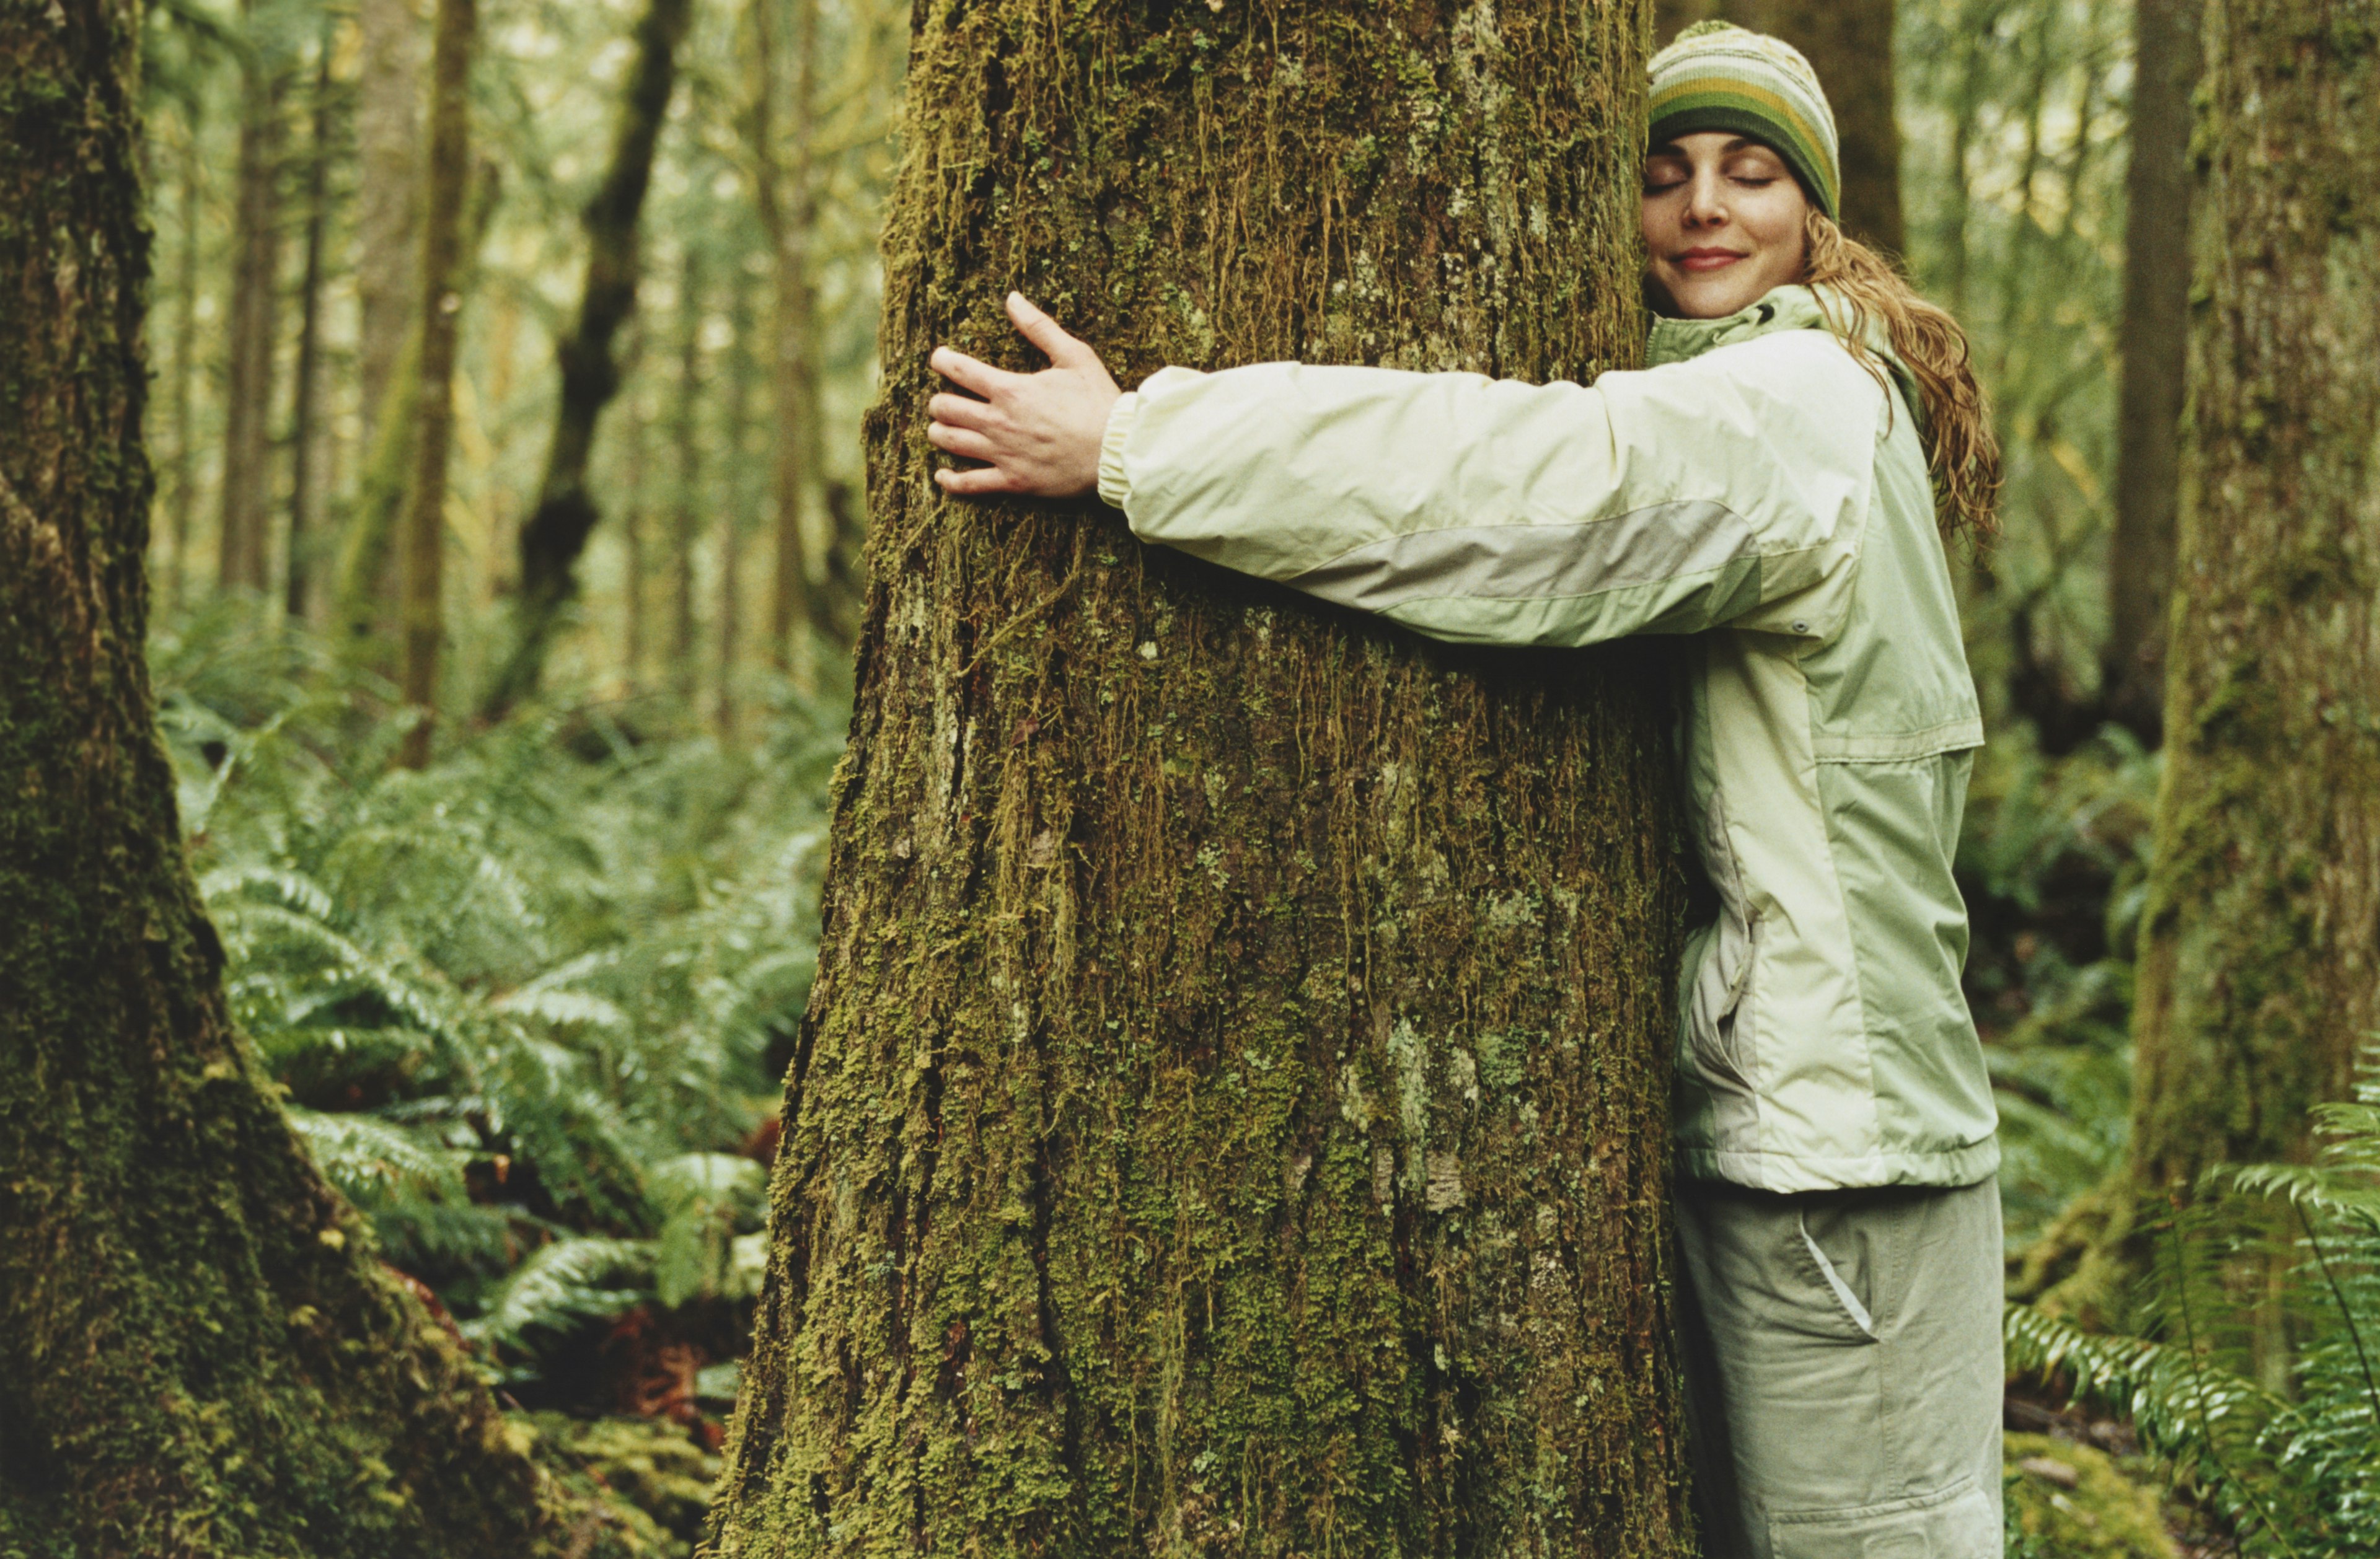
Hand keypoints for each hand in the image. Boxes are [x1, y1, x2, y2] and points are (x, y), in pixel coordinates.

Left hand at [928, 292, 1121, 498]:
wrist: (1117, 450)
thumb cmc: (1098, 401)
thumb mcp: (1074, 355)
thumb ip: (1039, 327)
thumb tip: (1012, 298)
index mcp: (1010, 389)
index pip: (959, 369)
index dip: (942, 361)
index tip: (939, 359)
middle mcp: (998, 421)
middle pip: (946, 408)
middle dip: (939, 402)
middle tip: (943, 400)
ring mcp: (1003, 453)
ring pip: (950, 442)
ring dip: (939, 433)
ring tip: (940, 429)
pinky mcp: (1013, 481)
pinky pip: (970, 484)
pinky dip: (950, 480)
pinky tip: (942, 474)